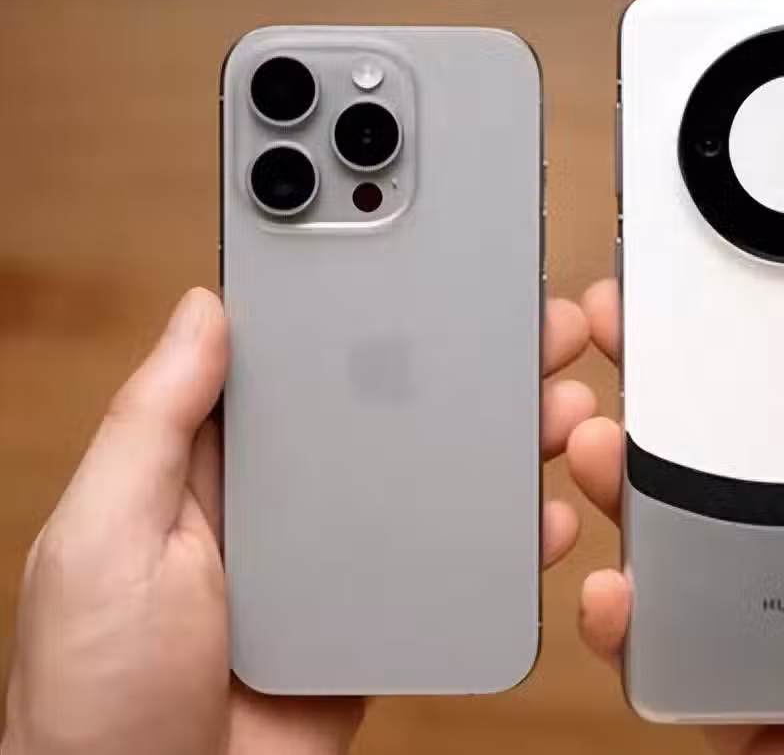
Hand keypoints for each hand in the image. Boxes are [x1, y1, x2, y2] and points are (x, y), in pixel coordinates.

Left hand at [2, 287, 594, 754]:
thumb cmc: (96, 693)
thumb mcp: (105, 534)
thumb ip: (156, 420)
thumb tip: (205, 307)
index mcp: (217, 457)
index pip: (294, 347)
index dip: (342, 281)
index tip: (399, 223)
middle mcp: (291, 491)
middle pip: (389, 396)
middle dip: (458, 344)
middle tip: (518, 304)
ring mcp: (345, 549)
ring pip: (436, 467)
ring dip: (499, 426)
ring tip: (553, 390)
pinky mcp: (387, 606)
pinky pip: (456, 554)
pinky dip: (506, 529)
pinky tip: (540, 505)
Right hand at [568, 279, 783, 754]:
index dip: (759, 363)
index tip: (717, 310)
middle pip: (719, 467)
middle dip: (657, 401)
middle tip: (618, 341)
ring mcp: (765, 626)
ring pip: (671, 543)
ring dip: (619, 487)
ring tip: (598, 444)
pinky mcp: (731, 692)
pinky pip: (661, 652)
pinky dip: (621, 621)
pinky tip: (617, 589)